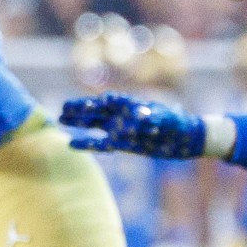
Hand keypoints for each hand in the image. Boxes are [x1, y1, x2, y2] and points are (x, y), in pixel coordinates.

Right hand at [59, 93, 205, 158]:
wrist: (185, 138)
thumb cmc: (177, 124)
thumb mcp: (167, 119)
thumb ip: (153, 117)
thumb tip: (139, 120)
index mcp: (131, 105)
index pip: (108, 102)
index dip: (94, 103)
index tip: (80, 105)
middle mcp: (122, 115)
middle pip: (97, 110)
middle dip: (80, 109)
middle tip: (62, 109)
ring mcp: (121, 128)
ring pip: (95, 124)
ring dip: (80, 122)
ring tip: (61, 119)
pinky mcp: (122, 143)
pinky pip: (101, 143)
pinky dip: (87, 143)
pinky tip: (72, 144)